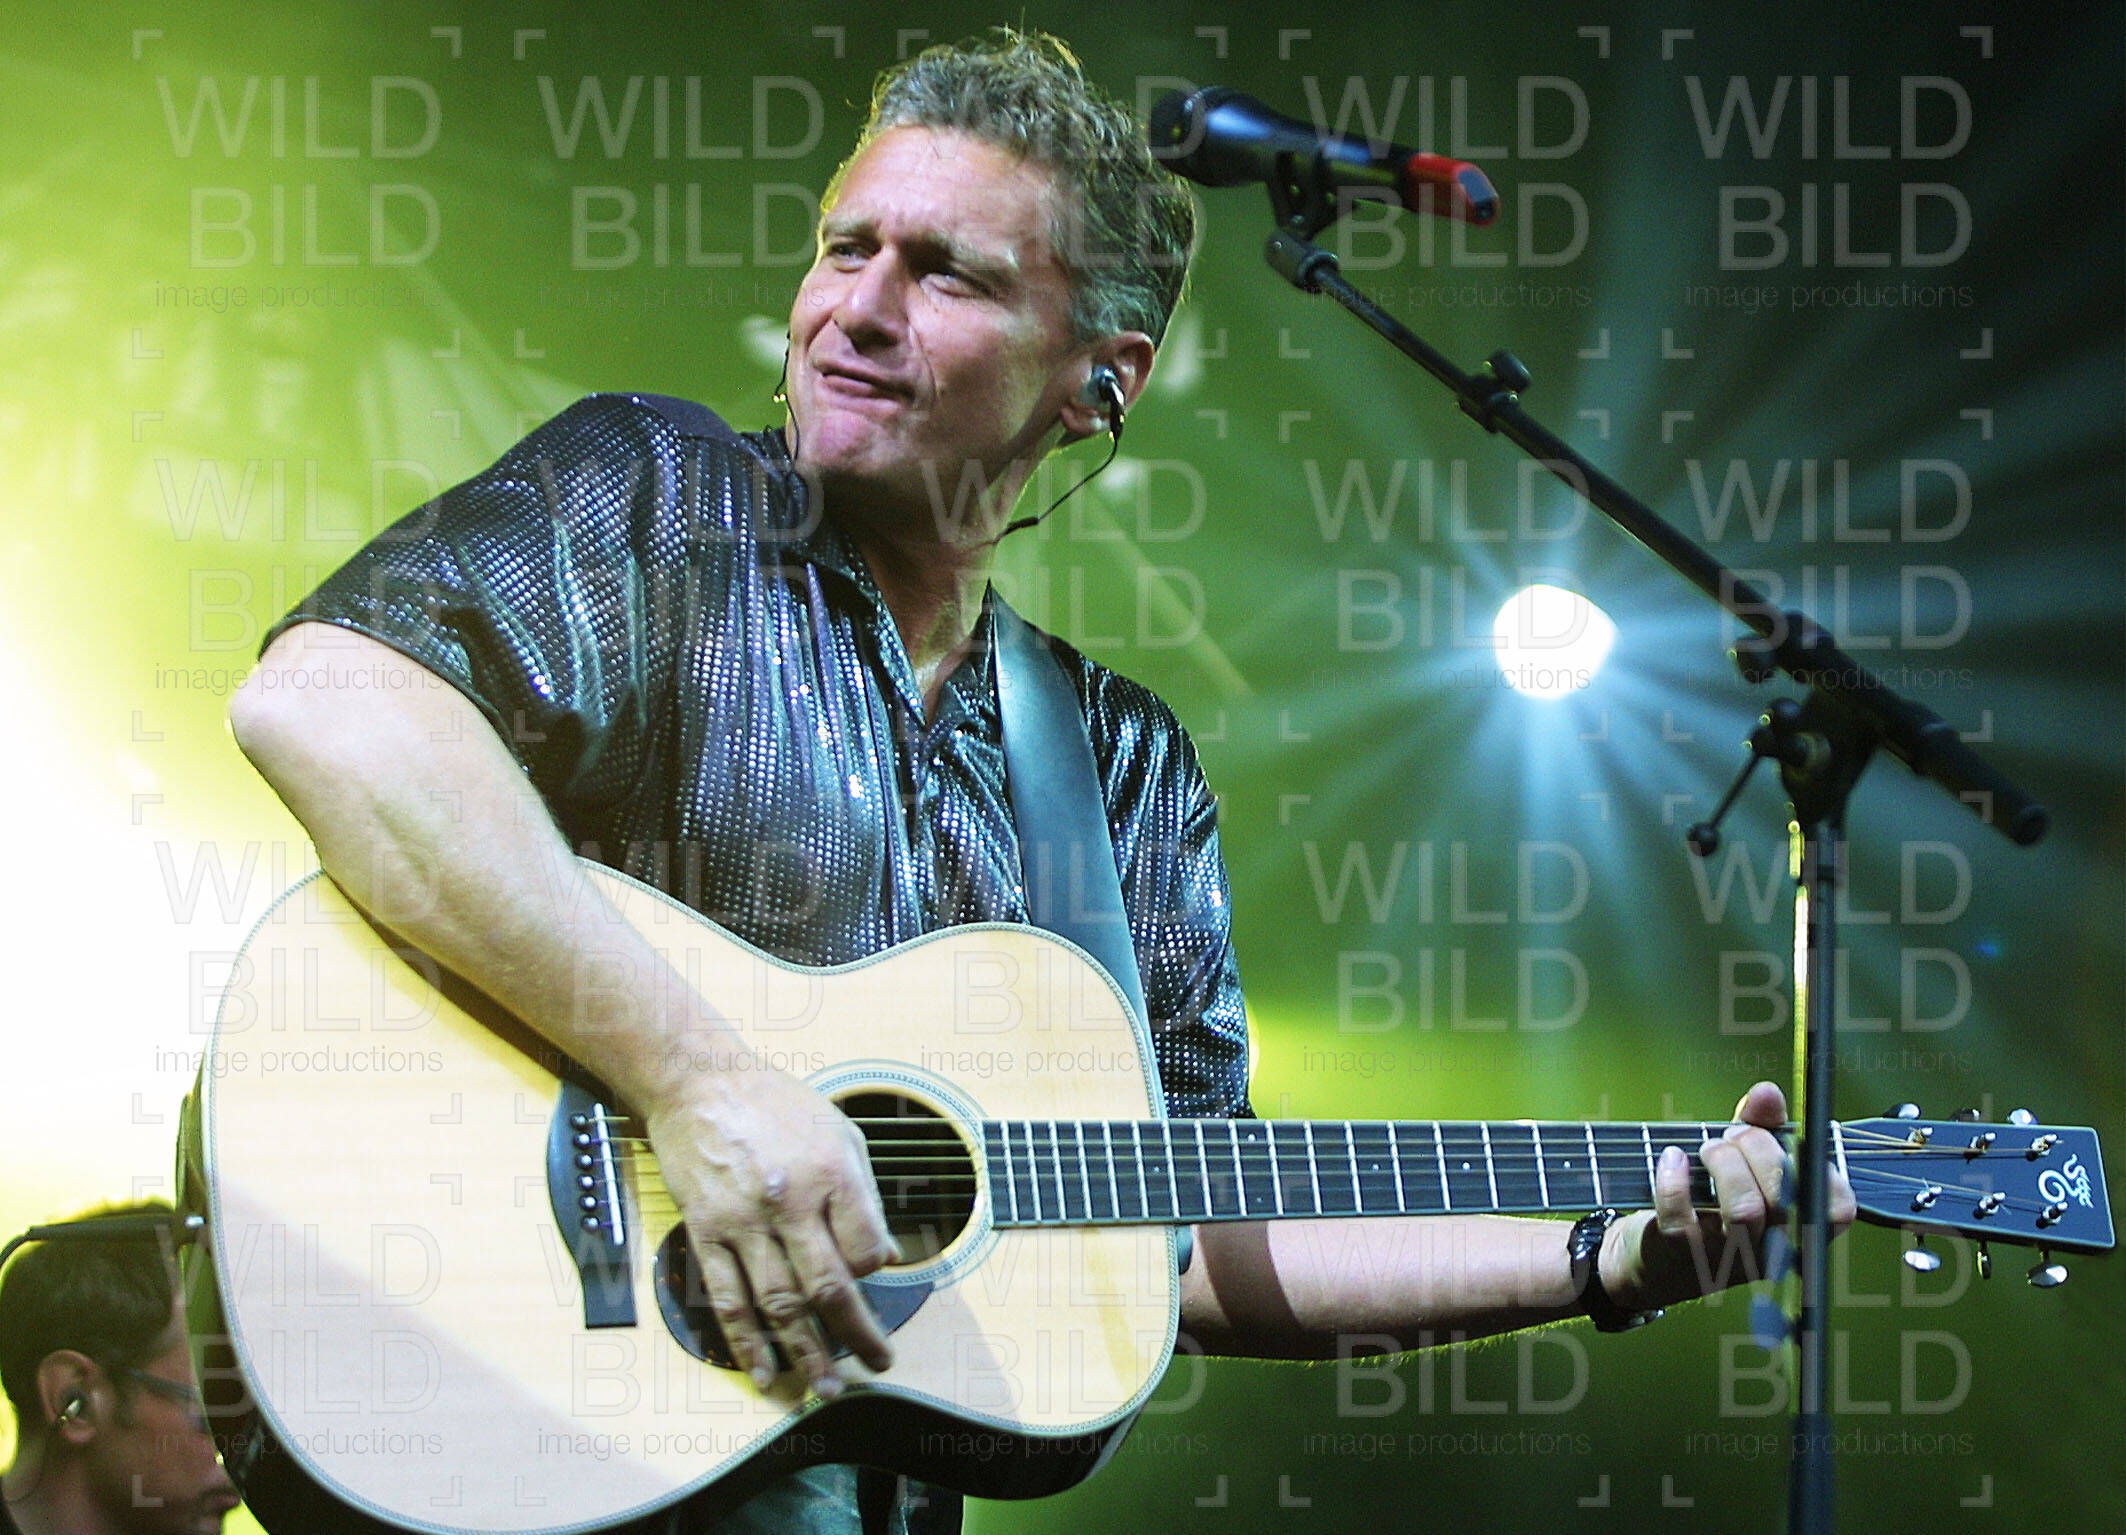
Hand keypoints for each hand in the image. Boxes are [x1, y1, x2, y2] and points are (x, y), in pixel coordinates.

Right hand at [642, 1066, 899, 1397]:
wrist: (700, 1082)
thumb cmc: (776, 1104)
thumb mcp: (840, 1133)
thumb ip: (865, 1196)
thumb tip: (886, 1256)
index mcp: (832, 1173)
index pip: (865, 1250)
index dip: (873, 1275)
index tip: (870, 1281)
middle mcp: (790, 1202)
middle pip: (829, 1287)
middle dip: (857, 1336)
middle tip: (876, 1364)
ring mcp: (744, 1222)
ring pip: (780, 1304)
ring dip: (806, 1353)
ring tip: (825, 1387)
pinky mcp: (706, 1232)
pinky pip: (728, 1298)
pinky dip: (747, 1342)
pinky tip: (764, 1371)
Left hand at [1599, 1081, 1855, 1311]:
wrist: (1656, 1256)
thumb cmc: (1713, 1201)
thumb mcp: (1745, 1163)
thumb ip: (1763, 1126)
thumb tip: (1767, 1093)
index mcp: (1797, 1231)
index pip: (1837, 1210)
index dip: (1821, 1170)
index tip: (1790, 1143)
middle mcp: (1770, 1251)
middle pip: (1783, 1198)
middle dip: (1757, 1149)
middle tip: (1734, 1136)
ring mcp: (1727, 1257)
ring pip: (1743, 1209)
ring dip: (1723, 1162)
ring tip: (1708, 1149)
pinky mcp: (1682, 1254)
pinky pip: (1683, 1214)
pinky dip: (1673, 1177)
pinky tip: (1672, 1158)